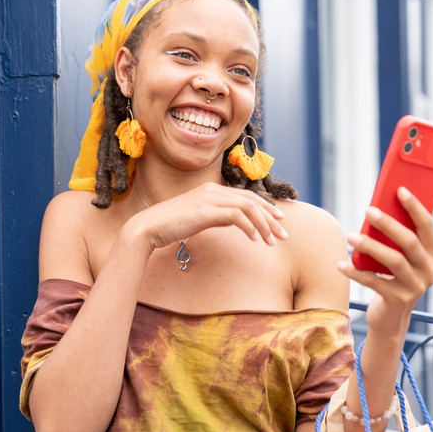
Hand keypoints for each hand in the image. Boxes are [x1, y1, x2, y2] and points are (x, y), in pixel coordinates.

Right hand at [126, 183, 287, 255]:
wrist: (148, 228)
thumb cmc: (172, 226)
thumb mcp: (200, 218)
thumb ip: (218, 216)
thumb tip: (237, 221)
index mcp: (212, 189)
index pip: (247, 196)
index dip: (266, 207)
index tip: (279, 220)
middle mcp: (214, 190)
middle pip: (252, 201)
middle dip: (271, 218)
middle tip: (284, 234)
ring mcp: (210, 199)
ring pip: (248, 208)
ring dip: (264, 226)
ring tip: (272, 242)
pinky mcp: (206, 211)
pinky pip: (237, 216)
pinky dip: (249, 228)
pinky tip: (255, 240)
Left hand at [337, 187, 432, 330]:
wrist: (391, 317)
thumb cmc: (392, 277)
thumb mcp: (400, 257)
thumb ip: (396, 237)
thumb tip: (378, 208)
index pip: (428, 225)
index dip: (415, 207)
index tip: (400, 190)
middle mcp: (430, 270)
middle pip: (410, 241)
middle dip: (388, 223)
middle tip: (368, 210)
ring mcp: (416, 287)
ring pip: (394, 260)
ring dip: (370, 246)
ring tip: (351, 236)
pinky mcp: (398, 300)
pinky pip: (375, 282)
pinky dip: (356, 272)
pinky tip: (341, 264)